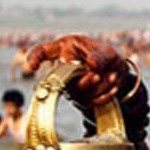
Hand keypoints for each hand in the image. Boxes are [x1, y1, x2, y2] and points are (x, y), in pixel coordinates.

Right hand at [26, 35, 149, 141]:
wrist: (117, 71)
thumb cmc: (105, 55)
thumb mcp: (105, 51)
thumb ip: (100, 56)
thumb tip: (92, 65)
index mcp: (63, 49)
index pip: (42, 51)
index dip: (34, 58)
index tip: (33, 66)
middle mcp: (62, 68)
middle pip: (64, 77)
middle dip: (84, 78)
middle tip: (98, 75)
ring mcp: (70, 86)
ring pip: (80, 90)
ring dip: (100, 85)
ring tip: (112, 75)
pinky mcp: (80, 99)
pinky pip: (91, 101)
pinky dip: (106, 94)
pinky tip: (113, 85)